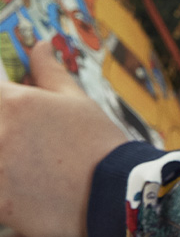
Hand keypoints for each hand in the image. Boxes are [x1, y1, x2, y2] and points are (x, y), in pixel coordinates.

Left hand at [0, 42, 127, 236]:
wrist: (112, 191)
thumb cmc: (96, 141)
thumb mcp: (75, 100)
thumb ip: (49, 71)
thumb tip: (40, 45)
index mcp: (15, 102)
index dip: (2, 99)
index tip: (10, 112)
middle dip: (4, 129)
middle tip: (25, 141)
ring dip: (3, 157)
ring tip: (26, 163)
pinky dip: (5, 187)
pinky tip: (24, 187)